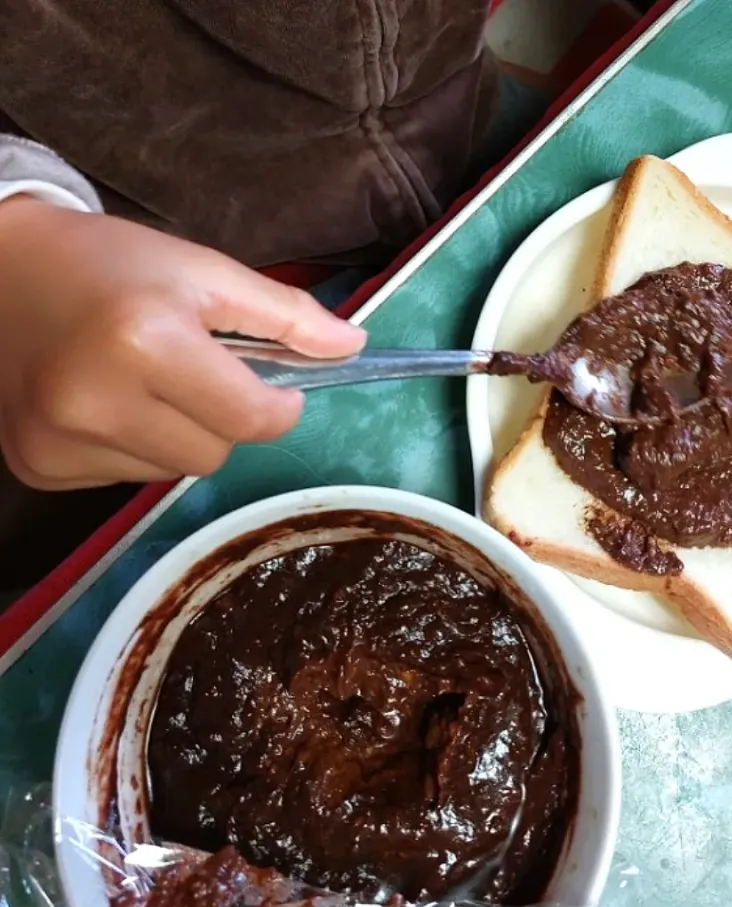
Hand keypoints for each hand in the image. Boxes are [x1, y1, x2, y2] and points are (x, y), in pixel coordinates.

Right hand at [0, 198, 365, 489]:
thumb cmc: (110, 264)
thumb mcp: (203, 270)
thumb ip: (285, 314)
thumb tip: (356, 347)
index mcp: (147, 343)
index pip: (252, 420)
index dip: (278, 406)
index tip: (276, 386)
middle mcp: (96, 402)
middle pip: (214, 455)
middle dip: (225, 420)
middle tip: (197, 375)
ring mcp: (59, 442)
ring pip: (172, 473)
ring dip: (179, 437)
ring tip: (145, 385)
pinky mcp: (37, 466)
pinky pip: (125, 479)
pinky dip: (134, 449)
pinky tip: (107, 405)